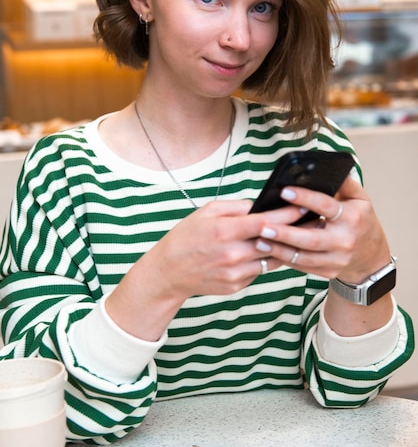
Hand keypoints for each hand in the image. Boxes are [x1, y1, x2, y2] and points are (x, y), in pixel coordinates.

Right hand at [148, 199, 301, 297]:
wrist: (169, 271)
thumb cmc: (187, 236)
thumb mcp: (207, 211)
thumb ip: (236, 206)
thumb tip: (260, 205)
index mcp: (224, 231)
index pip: (265, 222)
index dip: (288, 214)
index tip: (304, 207)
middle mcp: (232, 254)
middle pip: (274, 242)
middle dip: (293, 231)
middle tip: (309, 221)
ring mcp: (235, 273)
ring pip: (271, 259)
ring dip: (282, 248)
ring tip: (294, 236)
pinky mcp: (236, 286)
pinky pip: (258, 271)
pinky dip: (263, 260)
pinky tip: (264, 252)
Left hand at [252, 176, 390, 282]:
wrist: (371, 256)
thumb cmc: (360, 219)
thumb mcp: (359, 198)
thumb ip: (344, 182)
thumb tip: (323, 168)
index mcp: (352, 217)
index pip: (326, 206)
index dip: (306, 198)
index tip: (285, 190)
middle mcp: (345, 240)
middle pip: (312, 239)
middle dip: (286, 233)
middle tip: (263, 226)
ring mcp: (337, 259)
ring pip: (305, 257)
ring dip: (280, 250)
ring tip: (258, 241)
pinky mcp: (329, 272)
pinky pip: (304, 267)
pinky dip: (285, 259)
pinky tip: (268, 251)